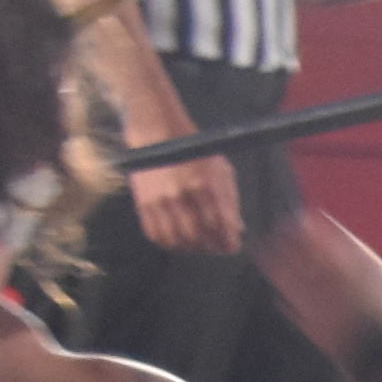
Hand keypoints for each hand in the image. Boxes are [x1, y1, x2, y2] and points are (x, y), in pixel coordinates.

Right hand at [131, 141, 246, 253]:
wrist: (157, 132)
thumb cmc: (193, 150)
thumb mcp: (219, 169)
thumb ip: (229, 200)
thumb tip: (237, 229)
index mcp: (203, 185)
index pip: (218, 225)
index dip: (227, 242)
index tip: (231, 247)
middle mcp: (181, 195)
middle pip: (198, 237)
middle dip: (211, 247)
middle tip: (216, 247)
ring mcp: (160, 201)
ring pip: (176, 240)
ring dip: (190, 248)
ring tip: (198, 244)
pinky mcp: (143, 203)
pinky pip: (155, 234)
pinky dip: (168, 243)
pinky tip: (177, 240)